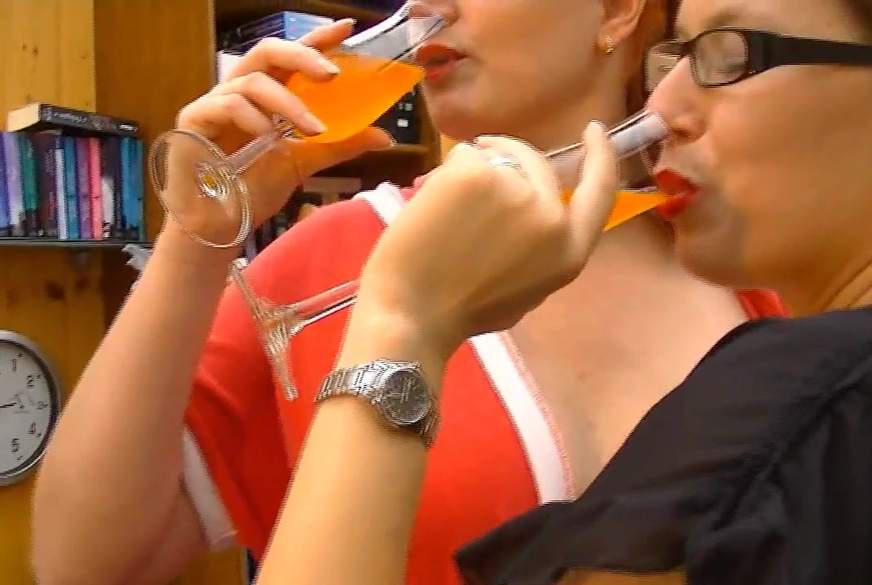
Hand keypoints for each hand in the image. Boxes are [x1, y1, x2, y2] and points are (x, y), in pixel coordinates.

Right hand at [172, 19, 393, 233]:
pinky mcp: (194, 120)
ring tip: (313, 129)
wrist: (218, 225)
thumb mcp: (305, 163)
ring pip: (252, 81)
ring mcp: (214, 103)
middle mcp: (240, 91)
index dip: (317, 40)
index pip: (292, 58)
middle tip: (332, 74)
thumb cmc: (252, 189)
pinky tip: (269, 137)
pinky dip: (253, 117)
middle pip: (268, 52)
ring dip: (288, 103)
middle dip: (302, 56)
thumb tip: (383, 136)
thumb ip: (339, 145)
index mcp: (265, 95)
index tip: (347, 29)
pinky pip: (227, 105)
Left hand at [356, 122, 617, 354]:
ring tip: (444, 200)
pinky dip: (444, 171)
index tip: (594, 131)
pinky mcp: (475, 175)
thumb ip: (542, 249)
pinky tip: (429, 201)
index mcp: (568, 252)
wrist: (412, 313)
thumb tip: (537, 211)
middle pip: (538, 164)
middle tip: (482, 158)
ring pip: (496, 157)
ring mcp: (515, 192)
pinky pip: (464, 156)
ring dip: (473, 166)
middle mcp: (550, 218)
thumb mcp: (526, 291)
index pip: (600, 191)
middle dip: (512, 155)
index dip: (601, 156)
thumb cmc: (461, 312)